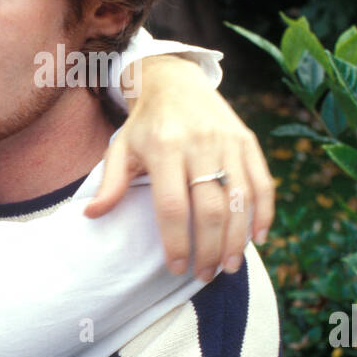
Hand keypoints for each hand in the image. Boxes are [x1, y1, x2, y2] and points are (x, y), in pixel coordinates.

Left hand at [84, 55, 274, 281]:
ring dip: (237, 239)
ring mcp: (227, 141)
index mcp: (164, 147)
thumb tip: (92, 215)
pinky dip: (264, 212)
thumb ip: (111, 183)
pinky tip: (258, 237)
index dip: (176, 241)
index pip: (172, 206)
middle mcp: (199, 144)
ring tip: (228, 267)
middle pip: (210, 208)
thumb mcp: (121, 147)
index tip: (176, 268)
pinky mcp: (247, 141)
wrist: (175, 81)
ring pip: (239, 199)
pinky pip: (262, 182)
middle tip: (204, 275)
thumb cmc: (145, 124)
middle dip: (209, 249)